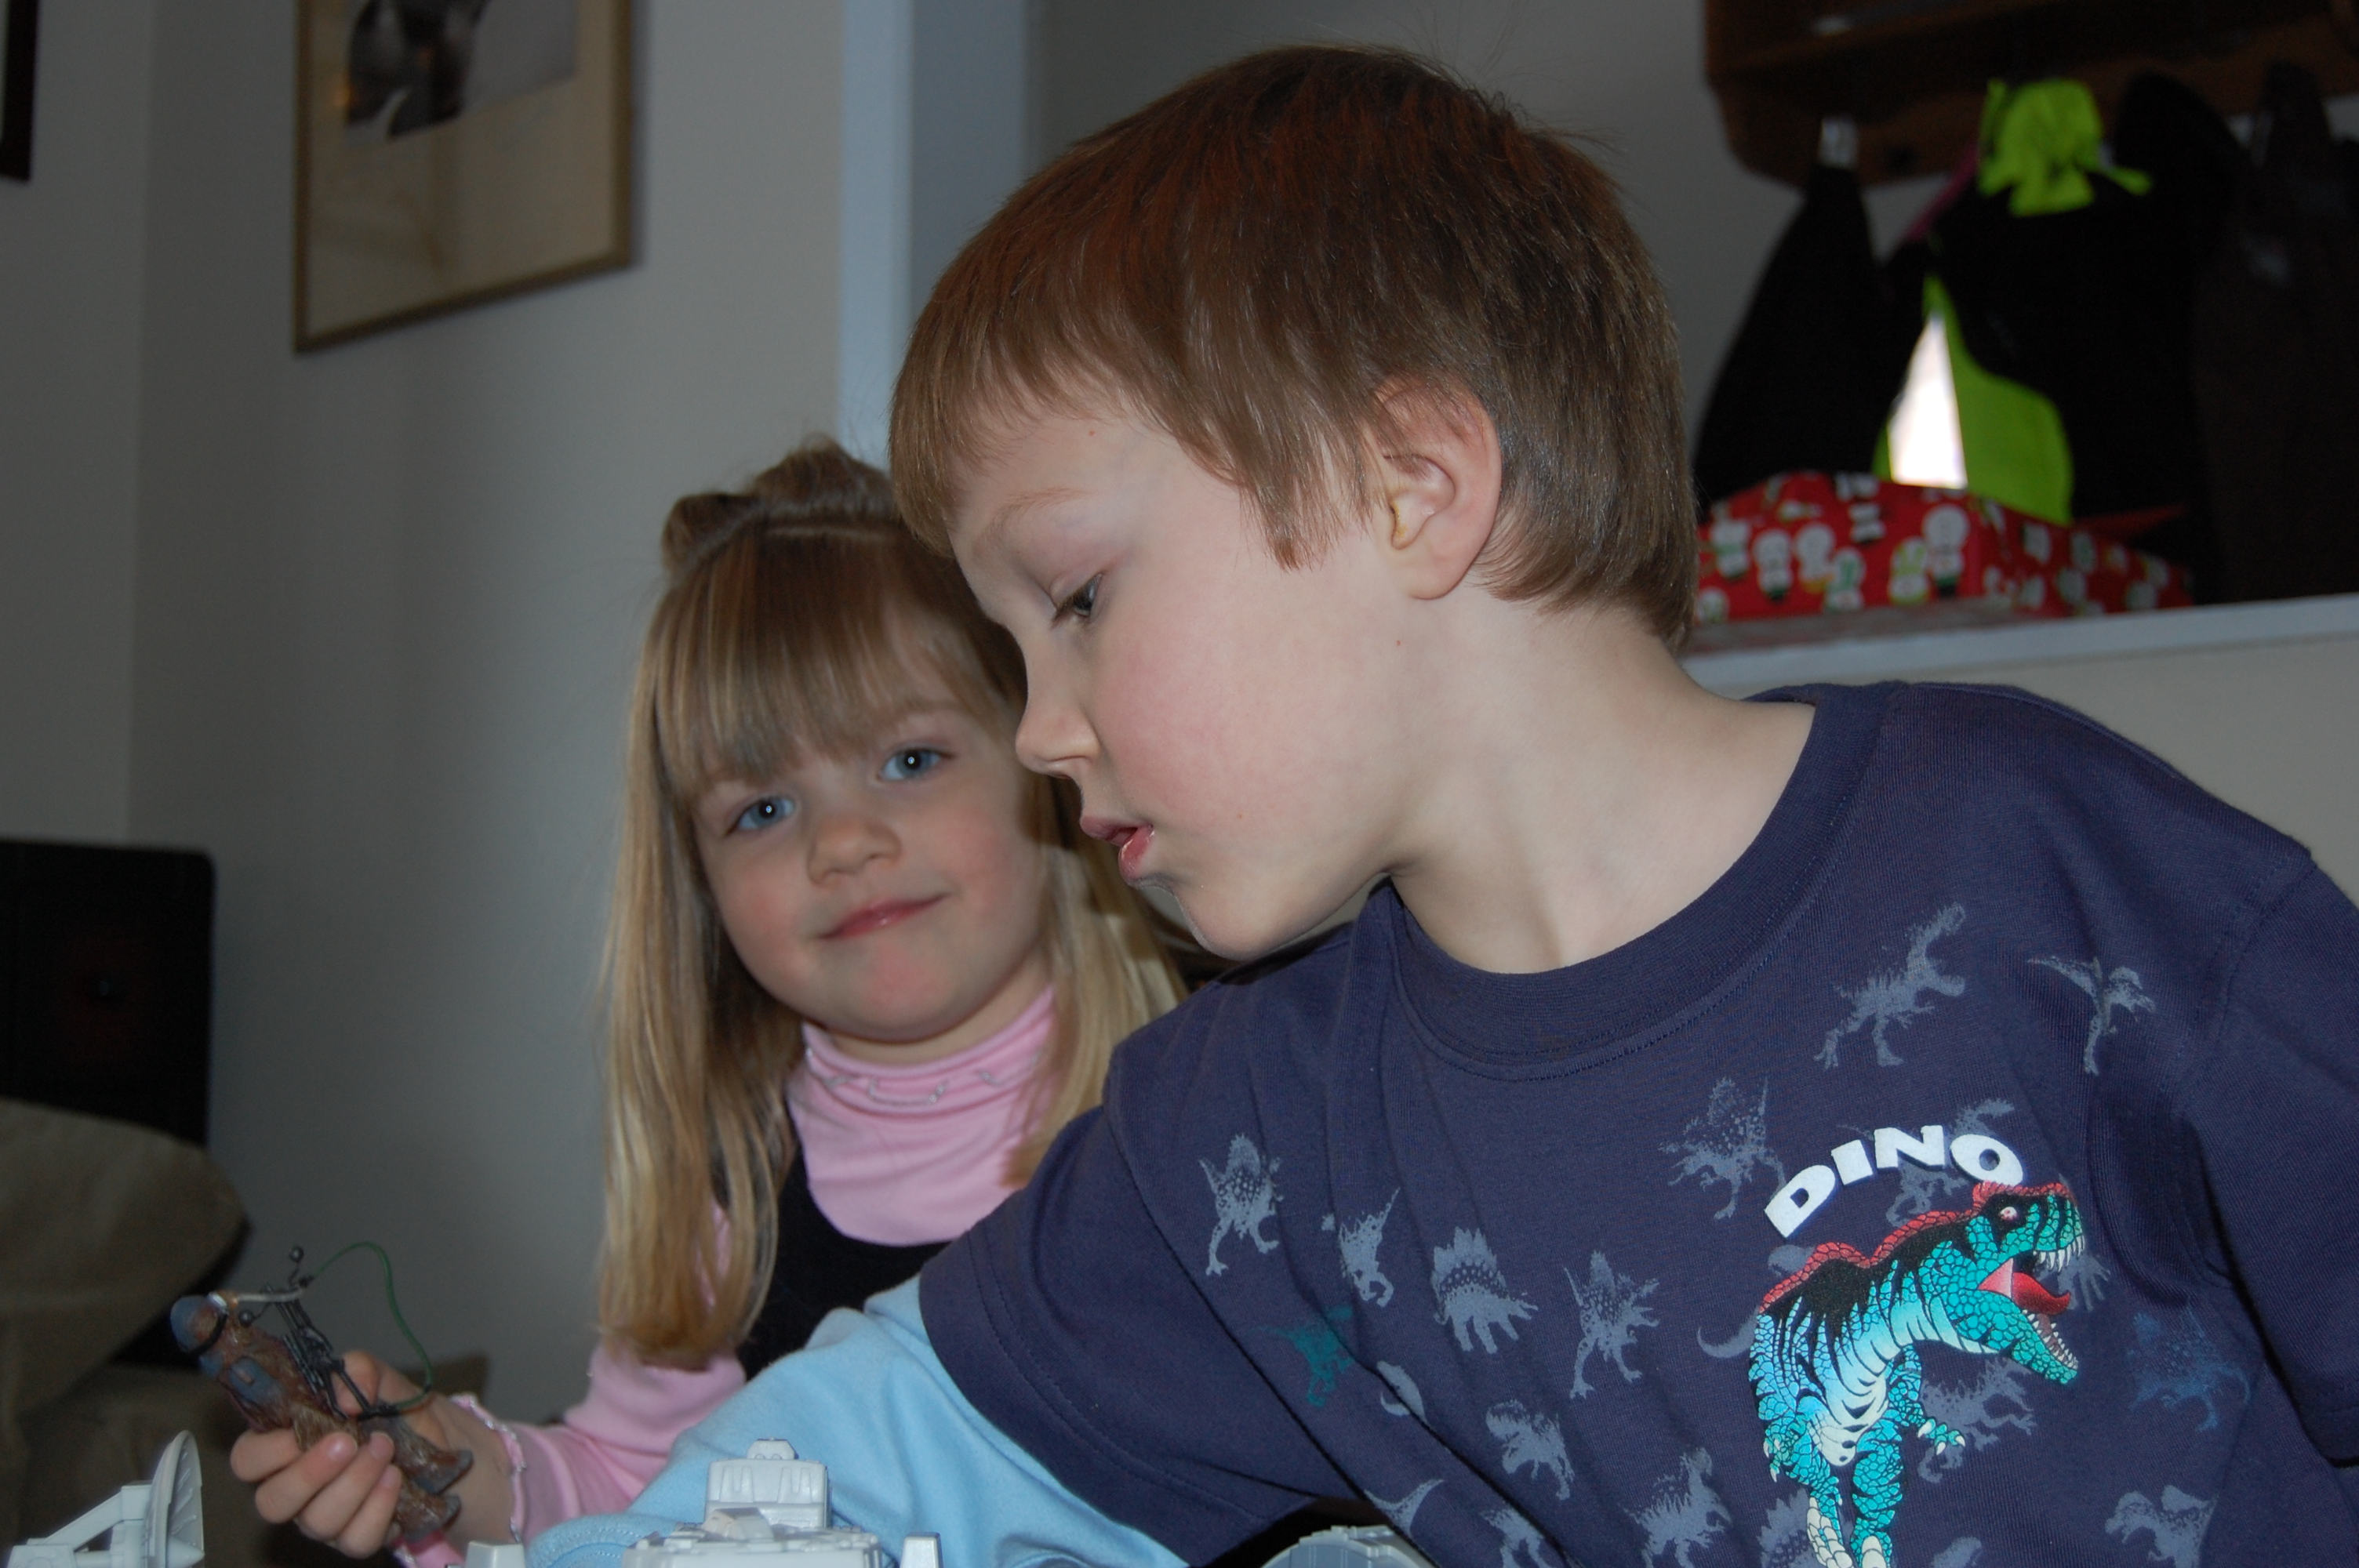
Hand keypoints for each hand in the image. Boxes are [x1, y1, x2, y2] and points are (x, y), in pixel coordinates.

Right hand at [229, 1352, 512, 1556]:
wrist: (445, 1443)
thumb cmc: (395, 1412)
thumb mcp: (380, 1379)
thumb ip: (358, 1371)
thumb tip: (341, 1395)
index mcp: (287, 1446)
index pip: (247, 1461)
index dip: (265, 1451)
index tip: (300, 1429)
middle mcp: (298, 1488)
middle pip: (272, 1502)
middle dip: (307, 1473)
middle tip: (346, 1442)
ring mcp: (325, 1517)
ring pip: (316, 1521)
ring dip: (353, 1483)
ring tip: (384, 1449)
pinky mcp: (358, 1537)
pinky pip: (355, 1539)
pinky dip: (377, 1508)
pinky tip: (395, 1479)